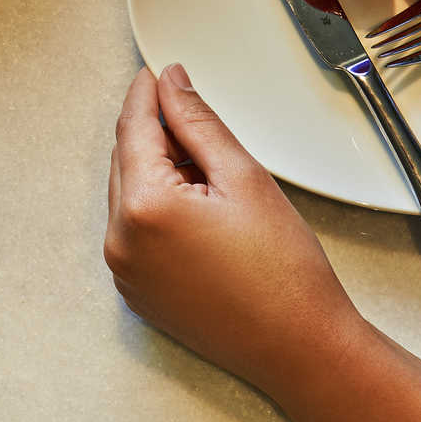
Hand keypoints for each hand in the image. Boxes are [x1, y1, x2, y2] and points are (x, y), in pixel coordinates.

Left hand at [104, 64, 363, 403]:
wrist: (299, 348)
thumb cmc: (282, 271)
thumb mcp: (242, 177)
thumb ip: (197, 122)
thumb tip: (170, 84)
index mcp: (143, 207)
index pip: (132, 129)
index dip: (146, 94)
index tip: (157, 73)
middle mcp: (121, 241)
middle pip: (125, 161)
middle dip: (154, 135)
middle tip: (194, 122)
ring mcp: (125, 272)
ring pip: (128, 196)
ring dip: (156, 174)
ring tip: (210, 179)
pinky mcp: (136, 293)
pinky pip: (134, 233)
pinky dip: (156, 212)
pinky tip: (200, 215)